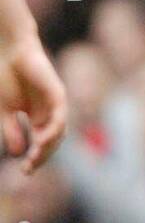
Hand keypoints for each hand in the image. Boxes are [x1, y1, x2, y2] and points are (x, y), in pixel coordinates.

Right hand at [0, 33, 66, 173]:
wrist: (10, 51)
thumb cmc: (7, 76)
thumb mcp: (6, 110)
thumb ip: (12, 130)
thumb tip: (17, 153)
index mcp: (39, 118)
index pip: (43, 144)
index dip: (35, 158)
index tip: (24, 171)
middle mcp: (50, 113)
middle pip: (52, 142)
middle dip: (41, 157)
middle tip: (29, 168)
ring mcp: (56, 105)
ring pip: (58, 133)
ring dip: (48, 148)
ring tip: (34, 159)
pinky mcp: (58, 95)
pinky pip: (60, 118)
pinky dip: (52, 131)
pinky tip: (41, 141)